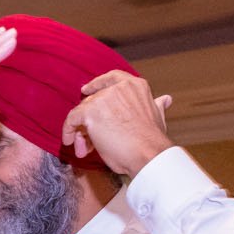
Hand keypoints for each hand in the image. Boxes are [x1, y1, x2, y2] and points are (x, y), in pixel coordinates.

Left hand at [60, 70, 174, 178]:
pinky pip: (72, 119)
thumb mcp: (157, 117)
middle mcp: (119, 88)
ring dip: (82, 131)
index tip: (86, 90)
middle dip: (91, 121)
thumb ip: (155, 105)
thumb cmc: (152, 142)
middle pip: (95, 101)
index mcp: (136, 86)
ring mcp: (104, 98)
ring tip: (85, 148)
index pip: (112, 79)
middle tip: (88, 140)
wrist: (148, 154)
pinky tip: (69, 141)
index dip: (97, 84)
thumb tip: (165, 99)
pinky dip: (68, 130)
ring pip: (83, 112)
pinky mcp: (91, 112)